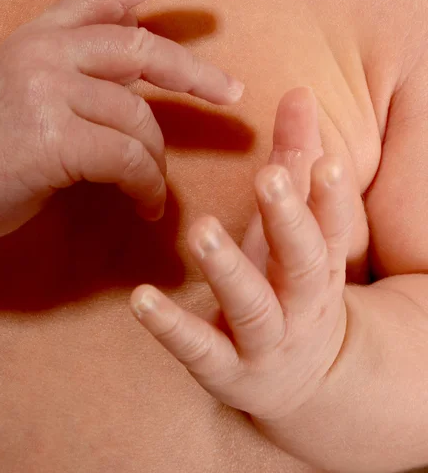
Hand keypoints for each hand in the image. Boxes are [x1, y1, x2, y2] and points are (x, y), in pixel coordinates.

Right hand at [0, 0, 242, 244]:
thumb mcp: (30, 93)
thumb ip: (80, 70)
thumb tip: (137, 59)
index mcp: (40, 37)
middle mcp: (44, 53)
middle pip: (141, 50)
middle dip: (195, 75)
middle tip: (230, 95)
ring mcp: (46, 91)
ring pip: (138, 118)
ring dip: (157, 162)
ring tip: (153, 191)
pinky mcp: (53, 139)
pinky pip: (127, 158)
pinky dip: (147, 186)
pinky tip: (146, 205)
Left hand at [131, 88, 353, 448]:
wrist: (303, 380)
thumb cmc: (292, 286)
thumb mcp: (299, 230)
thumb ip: (295, 162)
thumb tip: (300, 93)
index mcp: (318, 265)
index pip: (331, 226)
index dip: (332, 196)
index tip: (326, 160)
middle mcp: (300, 303)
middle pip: (302, 262)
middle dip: (289, 220)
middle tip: (267, 177)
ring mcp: (265, 341)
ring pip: (252, 306)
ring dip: (229, 268)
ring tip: (202, 231)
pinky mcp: (226, 369)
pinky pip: (199, 348)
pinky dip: (171, 326)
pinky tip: (140, 299)